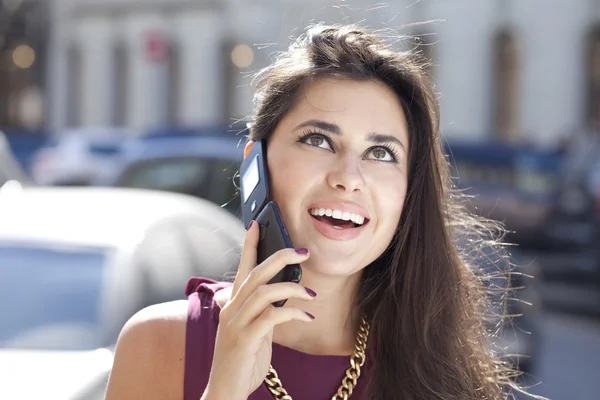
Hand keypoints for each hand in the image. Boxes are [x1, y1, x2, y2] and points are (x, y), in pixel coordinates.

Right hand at [204, 221, 315, 399]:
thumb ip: (263, 311)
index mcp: (233, 304)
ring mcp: (236, 323)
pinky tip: (307, 316)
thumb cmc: (242, 359)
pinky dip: (293, 313)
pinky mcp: (244, 339)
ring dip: (292, 288)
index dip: (249, 244)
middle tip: (303, 252)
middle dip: (280, 257)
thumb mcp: (252, 330)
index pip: (242, 267)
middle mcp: (231, 309)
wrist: (226, 391)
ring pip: (264, 292)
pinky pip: (272, 317)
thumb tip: (283, 294)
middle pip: (256, 273)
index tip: (258, 223)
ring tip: (312, 295)